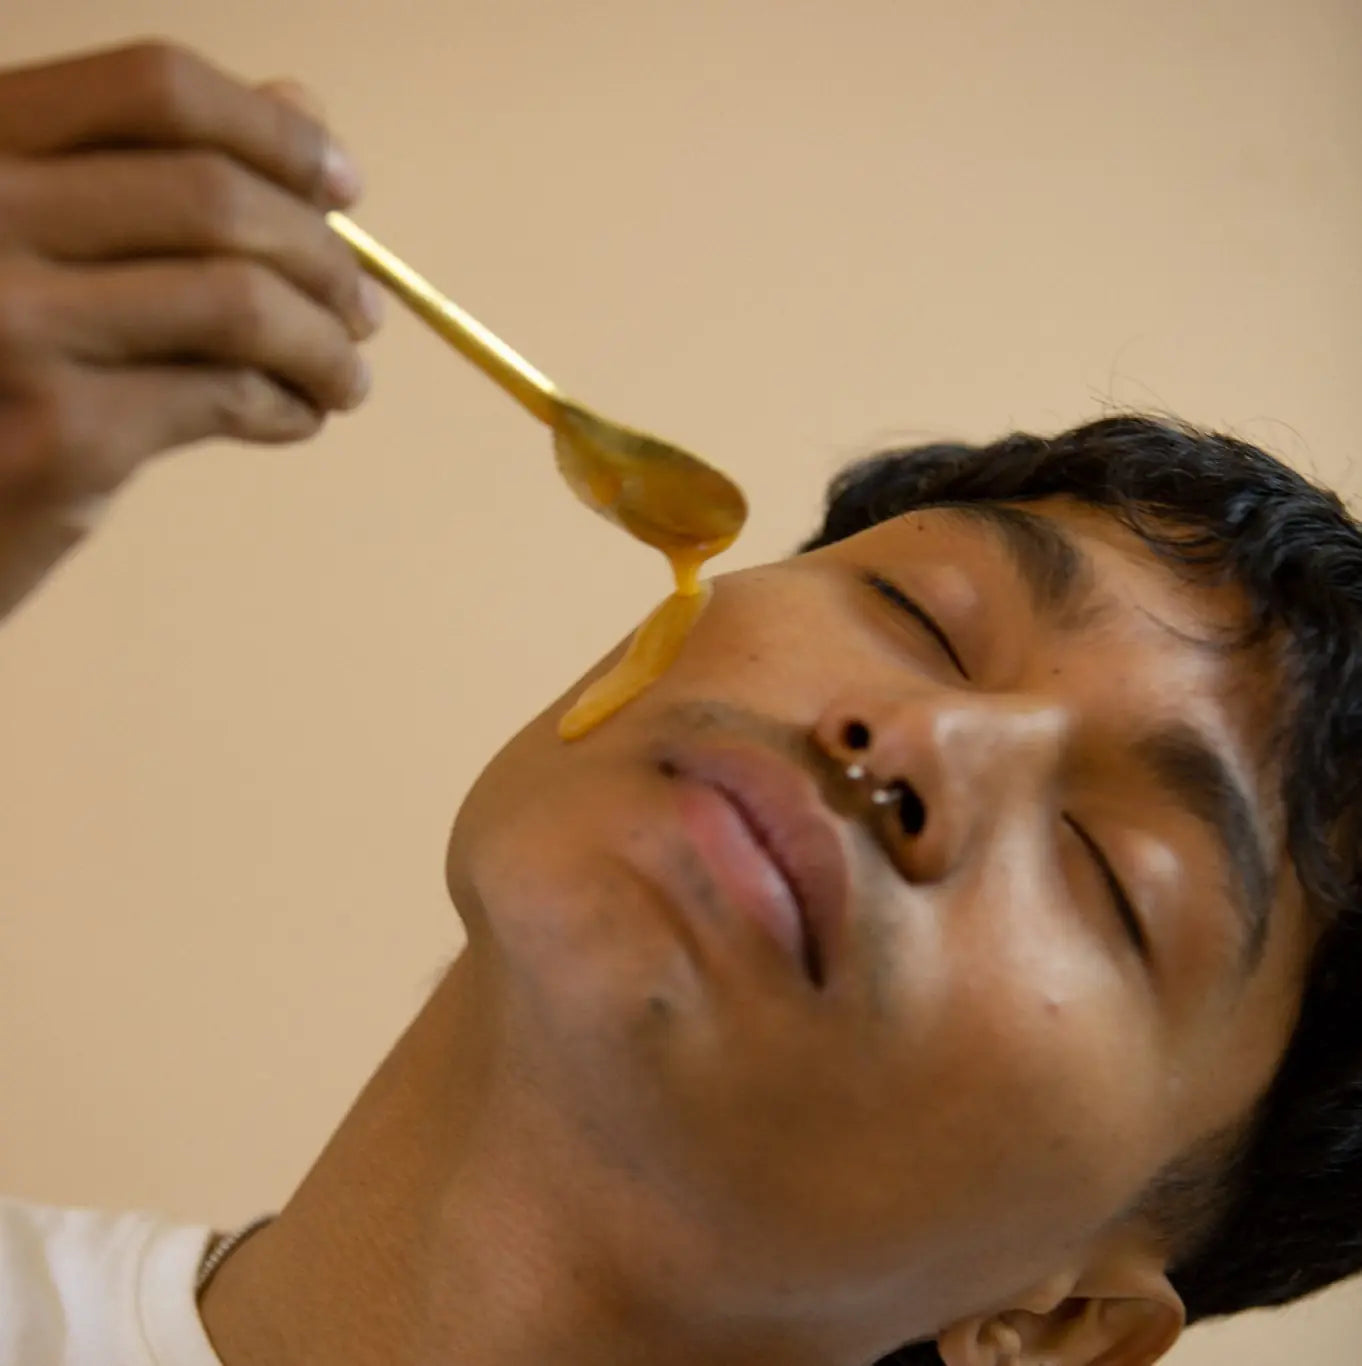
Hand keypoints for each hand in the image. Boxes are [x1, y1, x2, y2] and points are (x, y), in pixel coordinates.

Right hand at [0, 41, 382, 618]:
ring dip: (324, 344)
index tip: (346, 187)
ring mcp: (14, 325)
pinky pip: (228, 396)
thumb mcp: (27, 243)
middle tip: (363, 309)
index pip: (155, 90)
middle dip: (322, 258)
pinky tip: (298, 415)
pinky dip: (290, 407)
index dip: (275, 135)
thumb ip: (151, 173)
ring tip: (347, 376)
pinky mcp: (60, 436)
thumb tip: (304, 104)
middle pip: (215, 198)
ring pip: (239, 302)